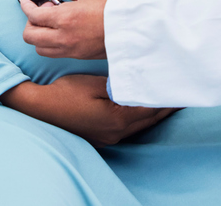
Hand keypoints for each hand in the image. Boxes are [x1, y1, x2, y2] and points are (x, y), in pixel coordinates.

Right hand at [0, 74, 177, 146]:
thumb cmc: (66, 93)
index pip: (151, 108)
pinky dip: (139, 118)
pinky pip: (128, 128)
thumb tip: (137, 85)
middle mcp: (117, 132)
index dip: (167, 97)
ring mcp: (109, 137)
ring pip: (140, 125)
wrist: (40, 108)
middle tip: (181, 94)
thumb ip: (119, 86)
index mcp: (117, 119)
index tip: (179, 87)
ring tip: (167, 101)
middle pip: (149, 120)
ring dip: (153, 113)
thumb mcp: (94, 84)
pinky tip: (142, 110)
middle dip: (165, 107)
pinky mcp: (102, 136)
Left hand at [21, 0, 110, 59]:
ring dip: (38, 35)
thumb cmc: (115, 10)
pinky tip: (60, 31)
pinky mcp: (78, 56)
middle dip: (29, 22)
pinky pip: (54, 53)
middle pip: (30, 36)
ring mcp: (70, 50)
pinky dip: (50, 44)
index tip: (27, 1)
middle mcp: (64, 37)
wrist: (135, 28)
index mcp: (65, 19)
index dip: (26, 6)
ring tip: (50, 22)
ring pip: (40, 48)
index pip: (33, 16)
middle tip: (39, 11)